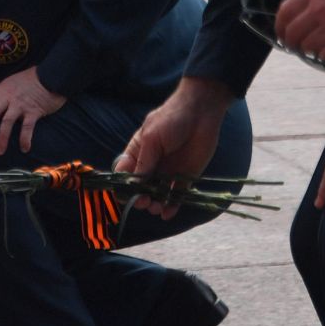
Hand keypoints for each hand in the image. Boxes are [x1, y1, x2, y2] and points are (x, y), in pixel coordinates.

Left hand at [0, 66, 66, 154]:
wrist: (51, 75)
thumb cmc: (31, 80)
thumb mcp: (12, 83)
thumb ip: (3, 94)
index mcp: (1, 90)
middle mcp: (8, 97)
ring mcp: (20, 105)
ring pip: (7, 123)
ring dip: (2, 138)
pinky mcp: (33, 111)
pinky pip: (27, 128)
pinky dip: (25, 139)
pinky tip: (24, 148)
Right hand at [115, 77, 234, 219]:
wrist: (201, 112)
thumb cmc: (171, 119)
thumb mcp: (152, 138)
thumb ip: (144, 162)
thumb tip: (133, 184)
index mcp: (139, 153)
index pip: (126, 174)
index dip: (124, 186)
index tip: (126, 196)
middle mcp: (153, 165)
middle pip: (141, 188)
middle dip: (140, 198)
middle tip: (143, 202)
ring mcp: (169, 172)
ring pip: (158, 195)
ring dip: (154, 204)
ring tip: (156, 207)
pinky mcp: (186, 176)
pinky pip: (177, 195)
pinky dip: (172, 206)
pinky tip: (167, 214)